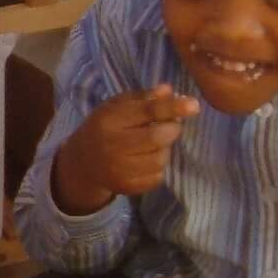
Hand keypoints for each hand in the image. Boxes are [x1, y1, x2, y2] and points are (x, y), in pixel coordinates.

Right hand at [52, 84, 200, 214]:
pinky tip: (146, 160)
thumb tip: (168, 91)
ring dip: (165, 149)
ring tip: (154, 144)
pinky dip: (158, 167)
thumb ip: (143, 98)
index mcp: (110, 121)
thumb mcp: (116, 106)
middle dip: (172, 129)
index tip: (194, 105)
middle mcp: (113, 146)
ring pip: (160, 159)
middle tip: (170, 126)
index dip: (173, 108)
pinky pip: (157, 177)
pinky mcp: (126, 187)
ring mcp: (119, 169)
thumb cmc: (104, 128)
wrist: (83, 163)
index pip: (147, 112)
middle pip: (157, 138)